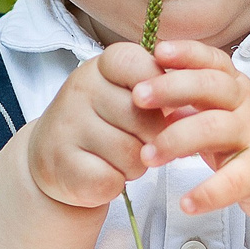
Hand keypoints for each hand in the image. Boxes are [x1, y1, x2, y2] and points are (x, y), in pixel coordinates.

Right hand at [23, 42, 163, 207]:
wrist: (55, 156)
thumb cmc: (104, 122)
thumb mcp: (129, 93)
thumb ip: (161, 90)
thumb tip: (194, 104)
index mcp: (104, 65)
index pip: (148, 71)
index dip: (164, 97)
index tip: (154, 109)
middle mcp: (81, 88)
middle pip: (146, 120)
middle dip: (152, 140)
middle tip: (134, 140)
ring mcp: (67, 126)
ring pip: (132, 154)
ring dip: (135, 165)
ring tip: (117, 157)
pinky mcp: (62, 165)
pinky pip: (111, 180)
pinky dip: (114, 184)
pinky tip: (101, 172)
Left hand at [133, 41, 249, 221]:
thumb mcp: (231, 111)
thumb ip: (194, 103)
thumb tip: (148, 93)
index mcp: (239, 89)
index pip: (214, 62)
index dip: (187, 53)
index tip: (158, 52)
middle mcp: (247, 108)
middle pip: (211, 88)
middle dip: (172, 89)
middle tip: (137, 98)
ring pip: (215, 130)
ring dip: (176, 141)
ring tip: (147, 156)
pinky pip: (232, 182)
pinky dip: (207, 194)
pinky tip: (186, 203)